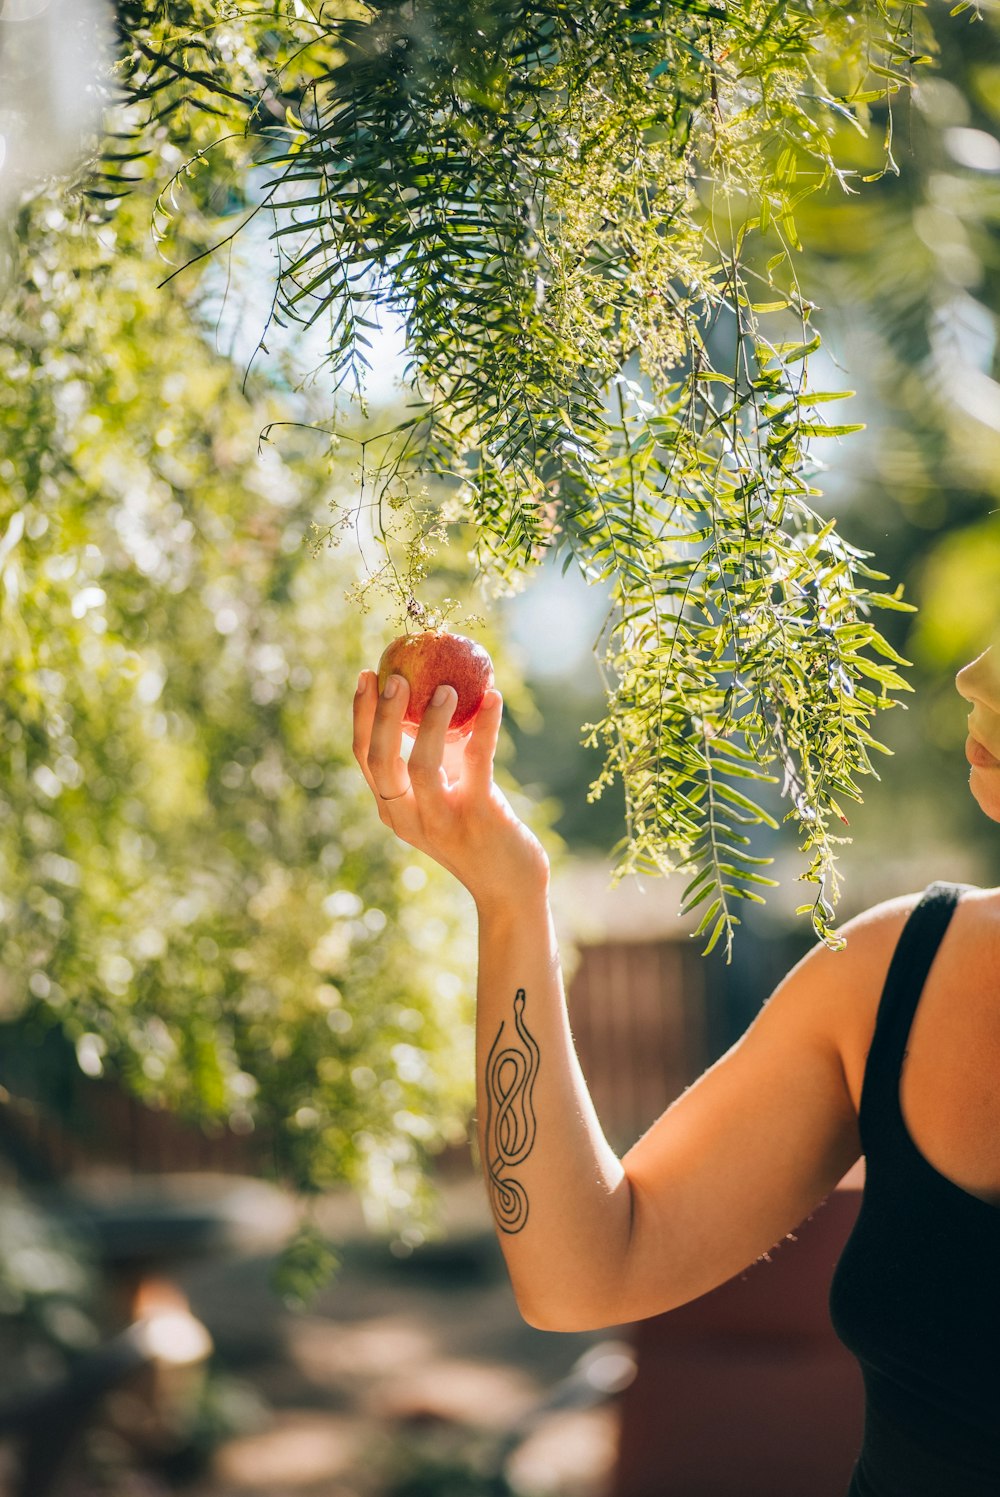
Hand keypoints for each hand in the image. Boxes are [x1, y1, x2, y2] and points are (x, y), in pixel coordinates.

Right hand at [352, 670, 549, 910]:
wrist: (510, 887)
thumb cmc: (478, 831)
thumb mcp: (448, 791)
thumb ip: (438, 752)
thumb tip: (439, 689)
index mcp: (393, 808)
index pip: (364, 757)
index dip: (360, 714)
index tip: (366, 675)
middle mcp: (407, 817)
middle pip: (380, 760)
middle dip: (381, 714)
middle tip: (394, 675)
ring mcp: (441, 821)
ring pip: (421, 766)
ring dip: (430, 722)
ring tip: (446, 687)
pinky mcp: (478, 818)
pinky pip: (478, 763)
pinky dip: (485, 727)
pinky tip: (495, 698)